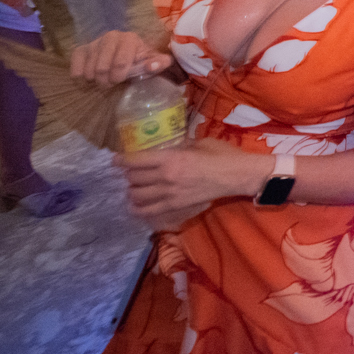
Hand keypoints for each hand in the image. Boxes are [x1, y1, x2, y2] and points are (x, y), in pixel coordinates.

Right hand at [71, 30, 170, 84]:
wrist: (124, 55)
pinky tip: (88, 76)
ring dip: (94, 80)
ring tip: (101, 79)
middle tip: (109, 83)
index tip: (120, 81)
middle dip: (105, 81)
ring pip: (88, 70)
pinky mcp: (80, 49)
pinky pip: (75, 65)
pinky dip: (80, 75)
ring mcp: (94, 42)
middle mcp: (110, 36)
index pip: (119, 62)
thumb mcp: (153, 62)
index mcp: (129, 39)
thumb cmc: (139, 60)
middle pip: (101, 68)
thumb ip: (158, 63)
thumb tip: (151, 66)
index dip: (118, 76)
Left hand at [117, 137, 254, 218]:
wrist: (237, 176)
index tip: (116, 159)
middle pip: (134, 179)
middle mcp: (166, 177)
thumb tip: (171, 145)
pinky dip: (138, 208)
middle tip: (130, 171)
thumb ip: (181, 145)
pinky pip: (149, 211)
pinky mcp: (175, 206)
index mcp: (171, 159)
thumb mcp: (200, 143)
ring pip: (137, 195)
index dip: (122, 160)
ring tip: (133, 187)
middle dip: (128, 175)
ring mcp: (169, 194)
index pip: (137, 160)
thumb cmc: (222, 155)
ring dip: (132, 191)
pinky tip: (135, 205)